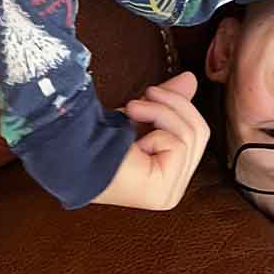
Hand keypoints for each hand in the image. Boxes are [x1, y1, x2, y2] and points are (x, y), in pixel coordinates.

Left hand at [89, 70, 208, 209]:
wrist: (73, 153)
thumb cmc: (99, 138)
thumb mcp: (143, 116)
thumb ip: (169, 103)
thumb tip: (191, 79)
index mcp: (170, 175)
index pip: (198, 134)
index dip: (179, 107)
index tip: (152, 93)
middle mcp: (174, 189)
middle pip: (200, 132)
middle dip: (173, 105)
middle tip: (146, 95)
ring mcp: (170, 194)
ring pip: (192, 135)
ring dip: (161, 113)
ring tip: (133, 109)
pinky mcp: (163, 192)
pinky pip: (179, 145)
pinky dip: (157, 130)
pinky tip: (134, 139)